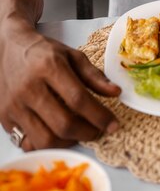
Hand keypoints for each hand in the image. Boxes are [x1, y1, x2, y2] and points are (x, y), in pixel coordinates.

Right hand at [0, 26, 120, 150]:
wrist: (9, 48)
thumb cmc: (43, 52)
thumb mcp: (72, 55)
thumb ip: (94, 75)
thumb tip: (115, 93)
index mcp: (49, 67)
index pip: (78, 99)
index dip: (99, 115)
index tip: (113, 124)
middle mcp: (29, 88)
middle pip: (63, 123)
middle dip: (87, 132)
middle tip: (99, 131)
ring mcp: (15, 105)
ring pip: (45, 139)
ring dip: (69, 142)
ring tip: (80, 134)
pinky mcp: (5, 119)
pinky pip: (28, 143)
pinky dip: (47, 145)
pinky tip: (58, 135)